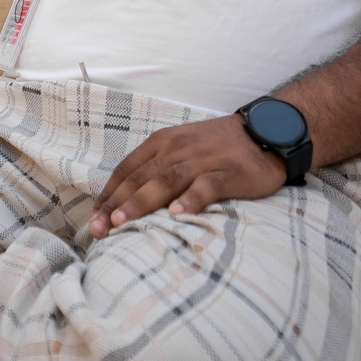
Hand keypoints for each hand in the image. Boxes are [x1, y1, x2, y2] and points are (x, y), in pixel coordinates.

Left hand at [89, 116, 285, 237]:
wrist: (266, 131)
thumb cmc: (218, 146)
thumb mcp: (181, 149)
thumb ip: (157, 168)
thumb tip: (127, 199)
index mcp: (162, 143)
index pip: (127, 170)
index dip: (109, 194)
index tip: (95, 218)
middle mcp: (177, 148)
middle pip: (140, 178)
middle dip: (117, 205)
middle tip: (99, 229)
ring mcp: (203, 160)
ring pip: (166, 181)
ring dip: (142, 202)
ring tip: (123, 223)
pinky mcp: (228, 172)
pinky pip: (206, 186)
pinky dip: (190, 199)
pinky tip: (177, 214)